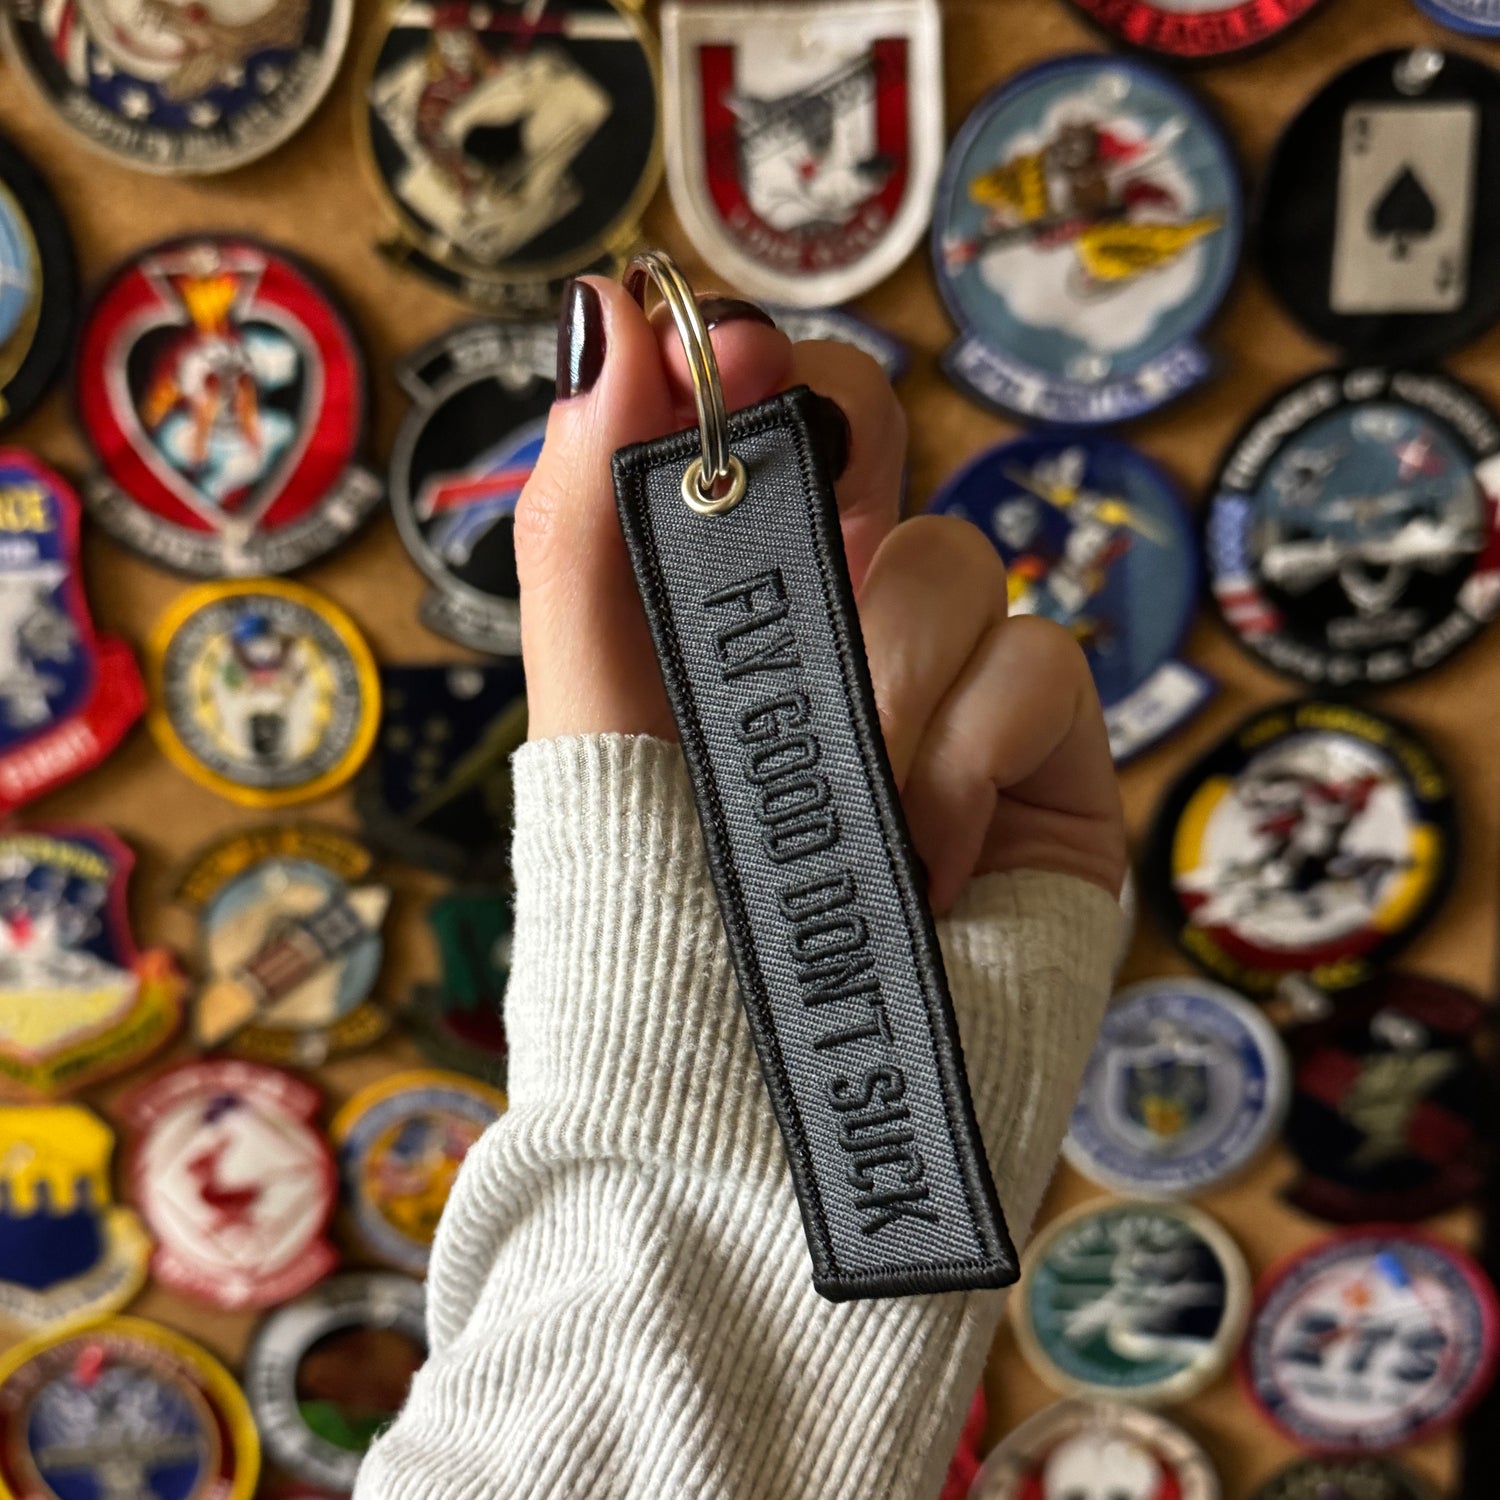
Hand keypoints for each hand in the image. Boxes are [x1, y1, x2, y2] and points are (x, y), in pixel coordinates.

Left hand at [517, 277, 1125, 911]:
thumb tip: (602, 321)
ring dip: (880, 680)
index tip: (715, 350)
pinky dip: (964, 755)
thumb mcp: (592, 725)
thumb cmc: (657, 943)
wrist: (762, 1132)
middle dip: (836, 432)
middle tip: (800, 486)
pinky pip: (1040, 664)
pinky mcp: (1047, 763)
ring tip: (840, 809)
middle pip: (872, 438)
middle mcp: (839, 634)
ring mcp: (952, 691)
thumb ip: (581, 532)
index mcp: (724, 617)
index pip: (749, 436)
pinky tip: (923, 858)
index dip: (742, 371)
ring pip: (952, 557)